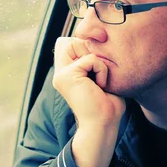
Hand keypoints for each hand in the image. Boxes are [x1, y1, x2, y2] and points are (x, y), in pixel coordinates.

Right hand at [52, 37, 125, 166]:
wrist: (103, 125)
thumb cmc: (107, 104)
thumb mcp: (99, 77)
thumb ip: (92, 61)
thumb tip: (96, 42)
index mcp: (65, 73)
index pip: (67, 43)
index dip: (83, 47)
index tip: (95, 67)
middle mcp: (59, 73)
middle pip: (68, 41)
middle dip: (87, 50)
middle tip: (96, 72)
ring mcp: (61, 74)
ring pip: (76, 43)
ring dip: (95, 59)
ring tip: (98, 79)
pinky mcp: (67, 76)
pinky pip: (90, 58)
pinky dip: (101, 70)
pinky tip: (100, 85)